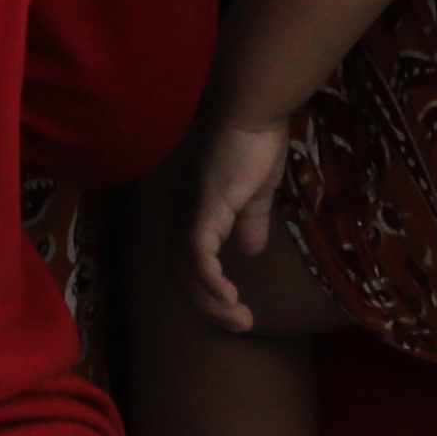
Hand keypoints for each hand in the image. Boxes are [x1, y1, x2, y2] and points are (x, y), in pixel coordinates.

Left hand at [182, 112, 296, 330]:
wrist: (253, 110)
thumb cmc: (254, 143)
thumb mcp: (255, 193)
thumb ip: (250, 221)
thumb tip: (250, 250)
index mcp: (197, 214)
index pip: (189, 264)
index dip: (206, 291)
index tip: (236, 310)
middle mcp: (184, 216)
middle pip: (181, 275)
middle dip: (207, 306)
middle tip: (239, 324)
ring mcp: (190, 213)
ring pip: (186, 271)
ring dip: (211, 301)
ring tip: (239, 319)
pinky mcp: (202, 209)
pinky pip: (197, 255)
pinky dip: (209, 281)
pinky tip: (229, 297)